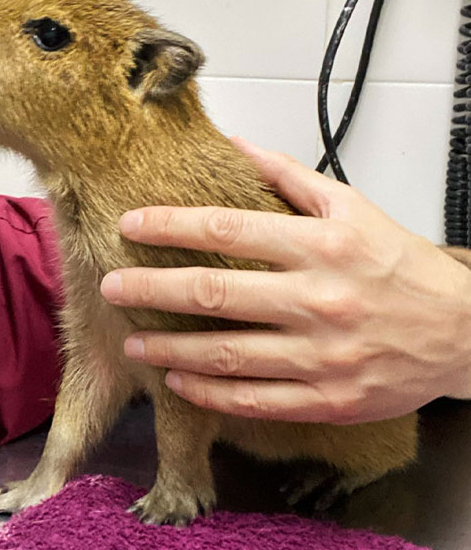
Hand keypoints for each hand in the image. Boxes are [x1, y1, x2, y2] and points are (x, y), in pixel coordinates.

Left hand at [99, 139, 470, 423]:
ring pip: (226, 354)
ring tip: (134, 343)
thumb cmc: (405, 270)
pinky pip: (253, 401)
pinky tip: (179, 382)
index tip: (131, 226)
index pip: (229, 230)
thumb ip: (292, 180)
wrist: (462, 334)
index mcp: (323, 247)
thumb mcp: (356, 210)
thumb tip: (235, 149)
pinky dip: (209, 393)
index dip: (171, 227)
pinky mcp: (325, 400)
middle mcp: (318, 300)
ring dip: (170, 350)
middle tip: (113, 286)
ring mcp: (320, 357)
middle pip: (215, 294)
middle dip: (152, 289)